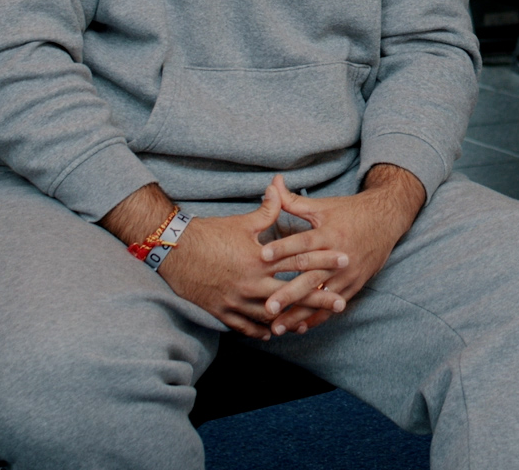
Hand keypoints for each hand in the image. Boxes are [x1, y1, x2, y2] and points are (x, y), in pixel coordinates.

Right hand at [98, 181, 341, 339]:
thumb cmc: (210, 233)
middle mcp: (251, 283)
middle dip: (318, 297)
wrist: (174, 251)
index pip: (299, 259)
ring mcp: (236, 300)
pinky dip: (260, 330)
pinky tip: (273, 332)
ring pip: (271, 315)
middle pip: (292, 293)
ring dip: (292, 320)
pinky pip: (245, 327)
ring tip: (310, 323)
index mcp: (258, 259)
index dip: (323, 259)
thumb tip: (280, 188)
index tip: (345, 260)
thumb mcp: (241, 222)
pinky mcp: (222, 312)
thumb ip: (267, 210)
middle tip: (341, 300)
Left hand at [258, 164, 424, 335]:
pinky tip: (299, 328)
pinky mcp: (353, 286)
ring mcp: (347, 275)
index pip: (303, 242)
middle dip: (288, 294)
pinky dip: (317, 318)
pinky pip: (332, 306)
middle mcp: (339, 257)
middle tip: (267, 307)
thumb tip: (271, 184)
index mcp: (330, 234)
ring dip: (298, 314)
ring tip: (277, 327)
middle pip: (310, 277)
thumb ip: (293, 201)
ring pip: (319, 298)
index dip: (282, 248)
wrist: (386, 221)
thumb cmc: (350, 212)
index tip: (261, 256)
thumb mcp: (323, 206)